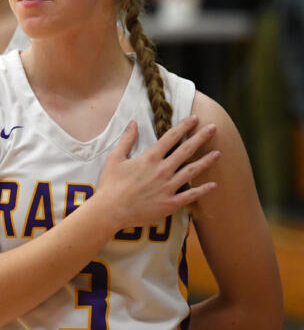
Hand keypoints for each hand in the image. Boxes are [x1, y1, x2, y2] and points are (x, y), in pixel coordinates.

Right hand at [95, 116, 219, 229]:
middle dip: (201, 137)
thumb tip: (133, 122)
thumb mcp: (114, 158)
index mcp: (149, 158)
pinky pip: (190, 195)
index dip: (183, 126)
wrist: (111, 210)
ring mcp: (168, 187)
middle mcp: (162, 170)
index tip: (194, 118)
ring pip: (192, 171)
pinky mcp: (170, 203)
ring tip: (218, 153)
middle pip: (186, 150)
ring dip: (206, 161)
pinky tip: (213, 185)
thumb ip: (126, 140)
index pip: (170, 137)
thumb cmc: (110, 184)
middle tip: (214, 128)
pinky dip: (203, 190)